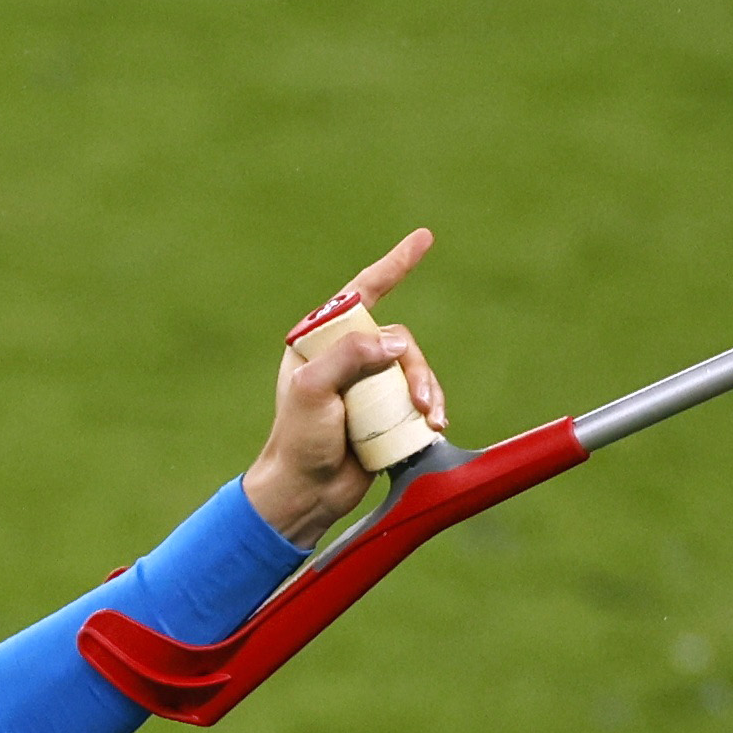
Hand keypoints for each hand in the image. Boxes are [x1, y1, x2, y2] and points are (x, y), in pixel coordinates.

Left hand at [242, 228, 444, 547]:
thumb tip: (397, 342)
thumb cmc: (299, 440)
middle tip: (418, 401)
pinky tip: (433, 426)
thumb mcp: (313, 391)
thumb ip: (350, 358)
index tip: (424, 240)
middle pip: (398, 340)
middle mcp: (347, 357)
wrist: (308, 493)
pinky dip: (430, 409)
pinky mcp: (386, 410)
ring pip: (414, 369)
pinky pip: (419, 396)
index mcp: (320, 343)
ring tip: (430, 419)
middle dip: (414, 368)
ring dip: (427, 391)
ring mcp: (368, 384)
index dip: (393, 265)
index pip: (361, 294)